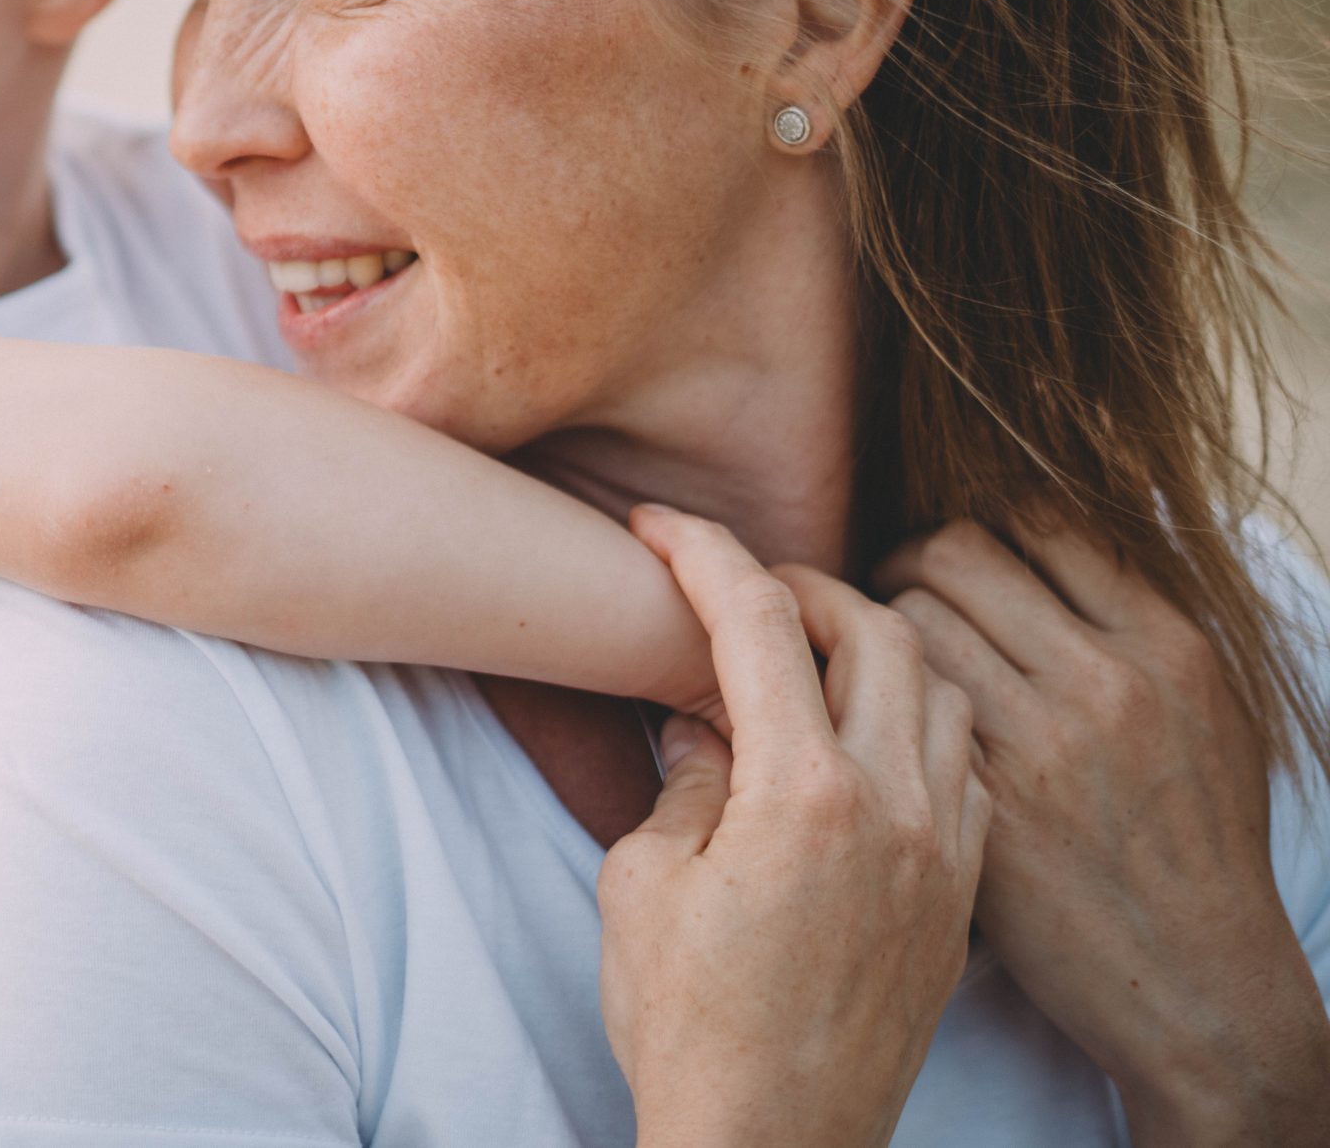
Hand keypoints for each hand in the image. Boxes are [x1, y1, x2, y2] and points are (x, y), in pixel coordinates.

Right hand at [601, 506, 987, 1147]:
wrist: (771, 1141)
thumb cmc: (689, 1025)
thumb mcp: (644, 884)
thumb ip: (684, 781)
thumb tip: (705, 727)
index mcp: (802, 796)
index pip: (759, 624)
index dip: (703, 553)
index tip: (658, 524)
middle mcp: (892, 808)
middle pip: (878, 629)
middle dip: (803, 585)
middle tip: (743, 589)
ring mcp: (941, 852)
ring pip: (941, 689)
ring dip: (877, 646)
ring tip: (811, 656)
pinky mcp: (960, 897)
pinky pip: (966, 768)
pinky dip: (921, 723)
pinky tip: (867, 742)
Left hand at [877, 518, 1329, 1146]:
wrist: (1195, 979)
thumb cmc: (1194, 838)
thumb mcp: (1205, 709)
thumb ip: (1134, 619)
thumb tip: (1051, 536)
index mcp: (1164, 645)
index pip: (1037, 520)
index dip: (977, 526)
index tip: (953, 557)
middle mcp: (1106, 684)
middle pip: (953, 553)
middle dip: (907, 564)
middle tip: (890, 599)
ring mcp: (1040, 748)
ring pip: (904, 622)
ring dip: (874, 630)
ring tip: (873, 661)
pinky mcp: (980, 808)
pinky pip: (889, 710)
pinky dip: (863, 701)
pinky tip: (864, 721)